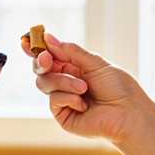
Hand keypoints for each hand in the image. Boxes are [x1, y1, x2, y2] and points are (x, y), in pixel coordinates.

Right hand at [22, 32, 154, 146]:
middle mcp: (66, 82)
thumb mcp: (95, 63)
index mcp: (75, 67)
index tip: (27, 40)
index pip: (51, 55)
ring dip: (63, 82)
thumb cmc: (119, 88)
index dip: (37, 48)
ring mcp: (63, 99)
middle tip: (47, 59)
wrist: (128, 114)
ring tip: (83, 87)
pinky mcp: (62, 115)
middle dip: (42, 62)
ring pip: (44, 82)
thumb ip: (71, 51)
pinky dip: (68, 97)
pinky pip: (53, 99)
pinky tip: (84, 104)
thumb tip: (48, 39)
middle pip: (41, 68)